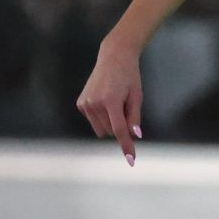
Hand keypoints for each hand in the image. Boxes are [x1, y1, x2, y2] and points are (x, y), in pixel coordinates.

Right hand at [76, 39, 144, 163]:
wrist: (113, 57)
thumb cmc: (129, 77)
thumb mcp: (137, 96)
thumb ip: (134, 117)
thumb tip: (135, 136)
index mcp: (111, 101)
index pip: (120, 130)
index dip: (126, 146)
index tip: (131, 160)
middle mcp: (95, 103)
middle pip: (111, 132)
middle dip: (120, 125)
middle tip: (124, 105)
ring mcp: (85, 103)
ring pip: (102, 130)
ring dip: (110, 122)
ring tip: (114, 102)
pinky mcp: (80, 104)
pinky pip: (94, 122)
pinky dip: (101, 117)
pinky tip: (105, 100)